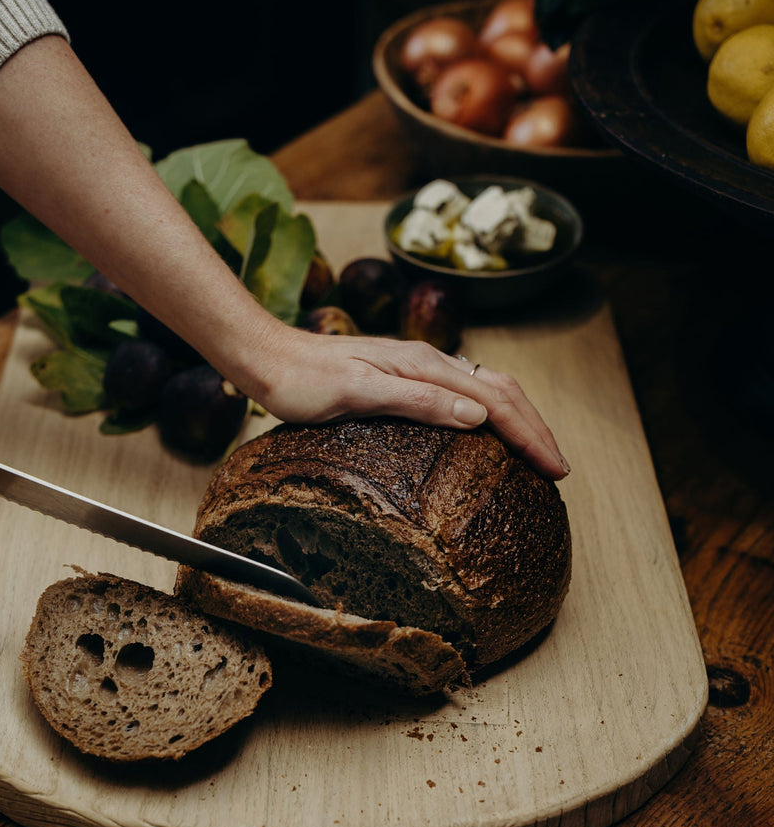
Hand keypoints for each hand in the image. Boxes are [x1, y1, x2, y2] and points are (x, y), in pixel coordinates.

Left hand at [243, 322, 570, 481]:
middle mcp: (429, 363)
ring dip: (519, 420)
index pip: (497, 401)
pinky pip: (464, 394)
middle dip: (536, 428)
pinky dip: (492, 415)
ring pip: (487, 390)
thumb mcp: (358, 395)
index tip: (556, 468)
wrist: (267, 357)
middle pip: (502, 392)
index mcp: (425, 367)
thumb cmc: (303, 381)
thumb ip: (418, 401)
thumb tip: (478, 415)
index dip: (531, 435)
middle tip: (559, 469)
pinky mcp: (404, 377)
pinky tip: (488, 435)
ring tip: (537, 453)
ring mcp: (418, 368)